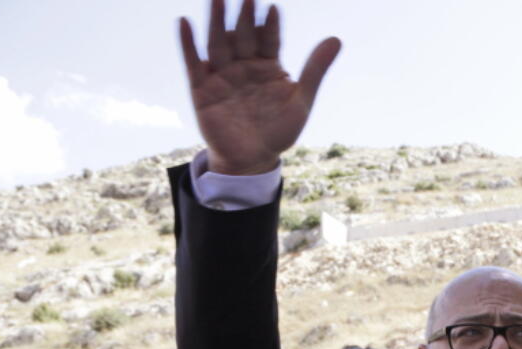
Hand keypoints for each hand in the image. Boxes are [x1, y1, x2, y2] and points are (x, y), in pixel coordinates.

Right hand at [179, 0, 341, 174]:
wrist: (252, 160)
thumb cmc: (278, 131)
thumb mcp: (301, 101)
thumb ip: (315, 70)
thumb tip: (337, 38)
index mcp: (267, 66)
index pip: (268, 38)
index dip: (270, 25)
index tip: (273, 8)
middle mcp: (243, 65)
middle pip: (242, 35)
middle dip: (243, 16)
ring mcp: (222, 75)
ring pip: (218, 43)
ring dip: (216, 21)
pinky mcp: (202, 89)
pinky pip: (193, 63)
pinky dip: (188, 44)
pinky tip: (184, 23)